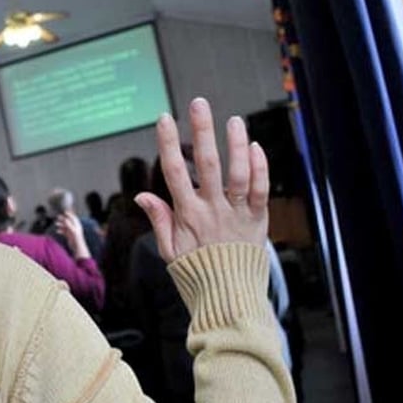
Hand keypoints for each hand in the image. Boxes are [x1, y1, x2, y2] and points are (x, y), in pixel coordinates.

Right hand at [56, 212, 90, 259]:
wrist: (77, 247)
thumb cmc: (77, 239)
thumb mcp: (73, 231)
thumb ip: (69, 225)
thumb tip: (65, 219)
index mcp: (77, 225)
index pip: (73, 218)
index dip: (69, 214)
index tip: (64, 212)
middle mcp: (74, 228)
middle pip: (68, 221)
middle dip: (63, 219)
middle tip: (58, 217)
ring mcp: (72, 232)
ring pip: (65, 226)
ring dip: (61, 224)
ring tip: (56, 224)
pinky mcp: (69, 235)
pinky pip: (64, 231)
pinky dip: (61, 230)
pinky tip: (57, 231)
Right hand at [135, 98, 268, 262]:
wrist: (229, 300)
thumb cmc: (196, 276)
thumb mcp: (169, 251)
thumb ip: (159, 220)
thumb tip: (141, 195)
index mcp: (187, 215)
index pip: (173, 172)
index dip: (168, 144)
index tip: (164, 119)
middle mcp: (213, 210)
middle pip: (207, 164)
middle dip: (202, 131)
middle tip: (199, 103)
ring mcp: (237, 214)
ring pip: (238, 172)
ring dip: (236, 144)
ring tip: (234, 120)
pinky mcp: (258, 221)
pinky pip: (261, 190)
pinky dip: (260, 167)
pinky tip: (255, 147)